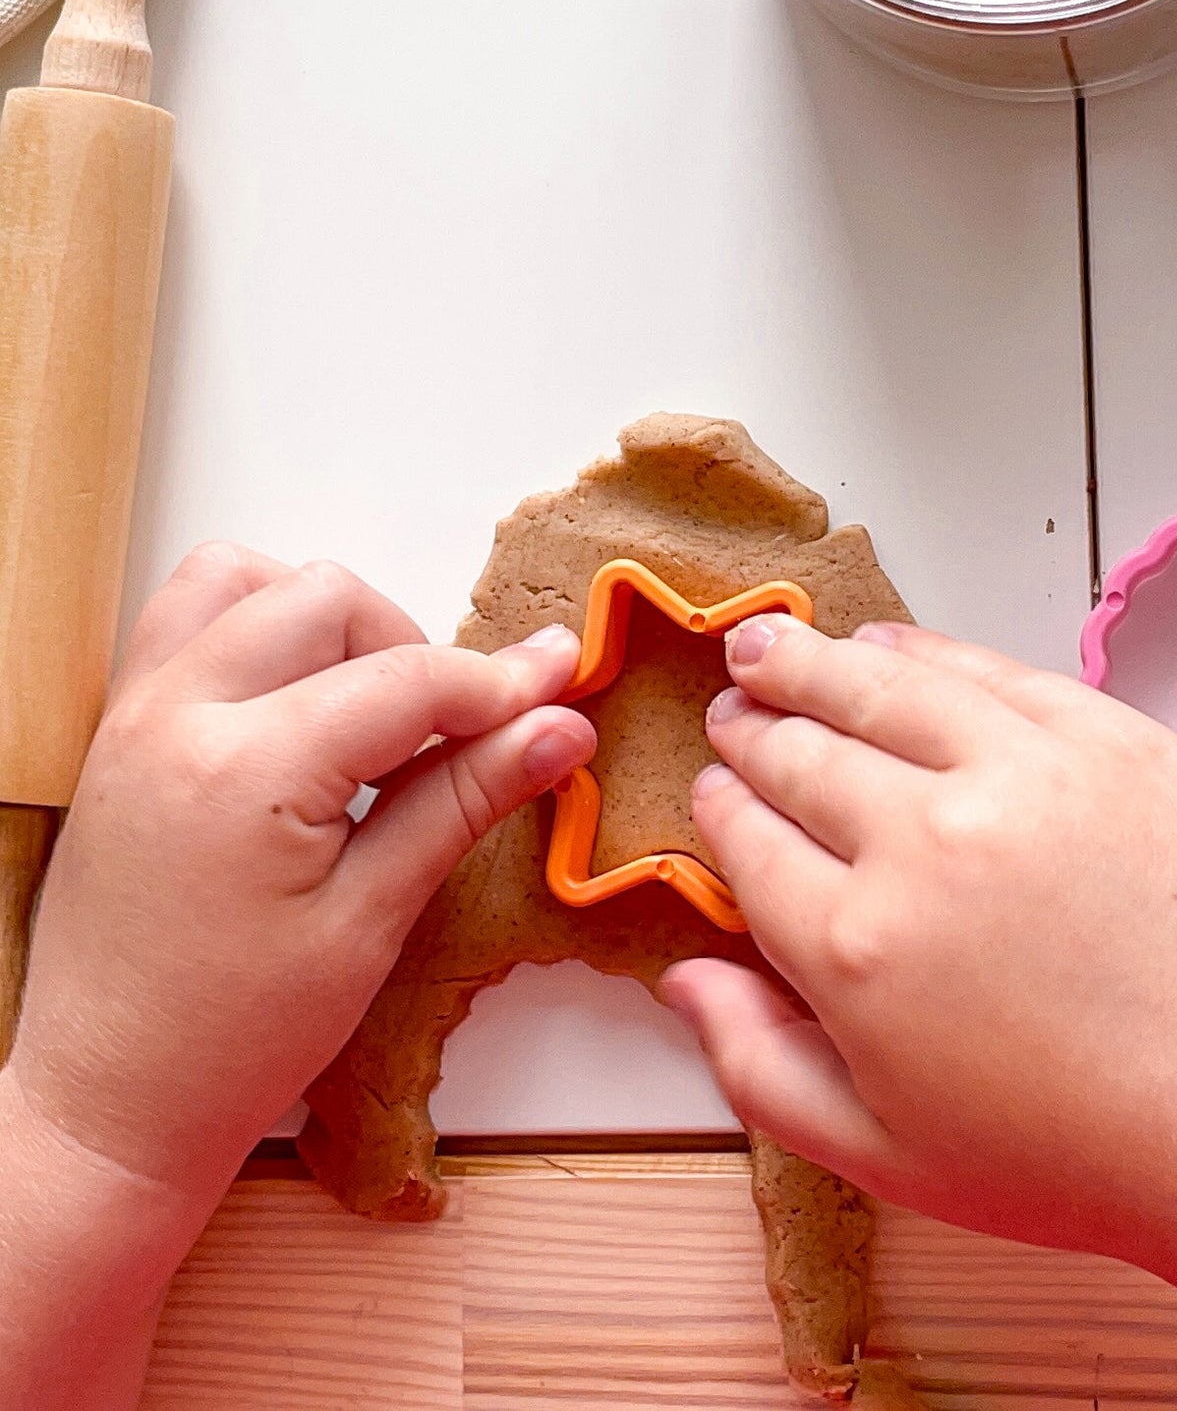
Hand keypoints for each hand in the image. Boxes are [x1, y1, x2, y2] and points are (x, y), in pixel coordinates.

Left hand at [4, 543, 595, 1207]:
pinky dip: (256, 627)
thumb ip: (463, 801)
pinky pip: (186, 618)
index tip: (561, 691)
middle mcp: (176, 718)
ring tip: (365, 707)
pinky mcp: (118, 730)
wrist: (106, 1105)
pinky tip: (299, 708)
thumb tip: (559, 728)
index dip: (499, 684)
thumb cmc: (231, 1040)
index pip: (407, 679)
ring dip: (324, 618)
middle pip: (328, 599)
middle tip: (452, 734)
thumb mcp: (371, 921)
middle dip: (411, 649)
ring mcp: (134, 716)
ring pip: (244, 579)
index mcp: (245, 773)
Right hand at [656, 616, 1176, 1282]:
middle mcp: (926, 840)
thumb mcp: (885, 1155)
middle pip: (804, 752)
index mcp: (855, 946)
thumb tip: (683, 973)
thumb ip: (759, 1066)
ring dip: (813, 660)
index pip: (748, 841)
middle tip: (732, 706)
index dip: (720, 806)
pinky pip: (994, 671)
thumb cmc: (1073, 1154)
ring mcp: (1026, 774)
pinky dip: (926, 650)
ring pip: (885, 686)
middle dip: (754, 725)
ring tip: (770, 644)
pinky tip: (890, 644)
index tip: (713, 788)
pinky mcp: (1111, 738)